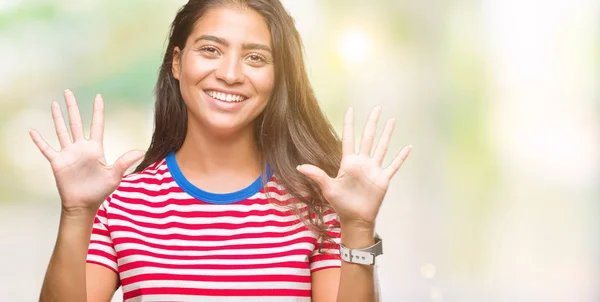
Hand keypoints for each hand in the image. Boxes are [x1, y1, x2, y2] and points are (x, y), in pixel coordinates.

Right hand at [29, 90, 143, 214]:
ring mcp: (68, 154)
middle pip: (75, 122)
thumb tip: (141, 151)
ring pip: (61, 131)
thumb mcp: (114, 175)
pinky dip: (39, 140)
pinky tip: (32, 130)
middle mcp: (81, 148)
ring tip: (54, 103)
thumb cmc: (100, 191)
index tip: (98, 96)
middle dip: (72, 107)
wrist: (84, 204)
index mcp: (95, 148)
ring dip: (57, 118)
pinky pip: (46, 149)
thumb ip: (125, 162)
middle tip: (68, 91)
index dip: (97, 111)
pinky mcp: (57, 162)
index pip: (96, 125)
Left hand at [296, 106, 410, 228]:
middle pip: (368, 137)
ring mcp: (374, 169)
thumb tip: (299, 166)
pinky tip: (407, 147)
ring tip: (392, 120)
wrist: (355, 218)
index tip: (351, 110)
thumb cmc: (340, 204)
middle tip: (377, 107)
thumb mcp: (327, 188)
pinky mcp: (383, 179)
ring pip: (382, 147)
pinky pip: (394, 165)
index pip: (349, 138)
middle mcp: (362, 162)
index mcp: (349, 162)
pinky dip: (401, 157)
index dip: (350, 124)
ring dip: (387, 134)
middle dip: (372, 122)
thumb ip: (317, 175)